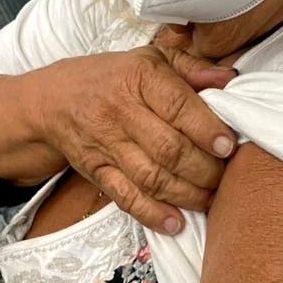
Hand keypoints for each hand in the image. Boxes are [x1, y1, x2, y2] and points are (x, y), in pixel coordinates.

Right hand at [26, 46, 236, 233]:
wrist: (53, 100)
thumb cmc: (112, 77)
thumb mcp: (151, 59)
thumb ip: (192, 68)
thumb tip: (230, 78)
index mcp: (138, 76)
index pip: (177, 106)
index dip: (207, 129)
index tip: (229, 145)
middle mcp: (120, 110)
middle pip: (169, 148)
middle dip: (204, 169)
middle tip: (225, 176)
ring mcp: (106, 144)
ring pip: (152, 177)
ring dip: (186, 194)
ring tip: (209, 198)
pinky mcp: (96, 171)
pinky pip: (126, 197)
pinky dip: (153, 214)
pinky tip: (176, 222)